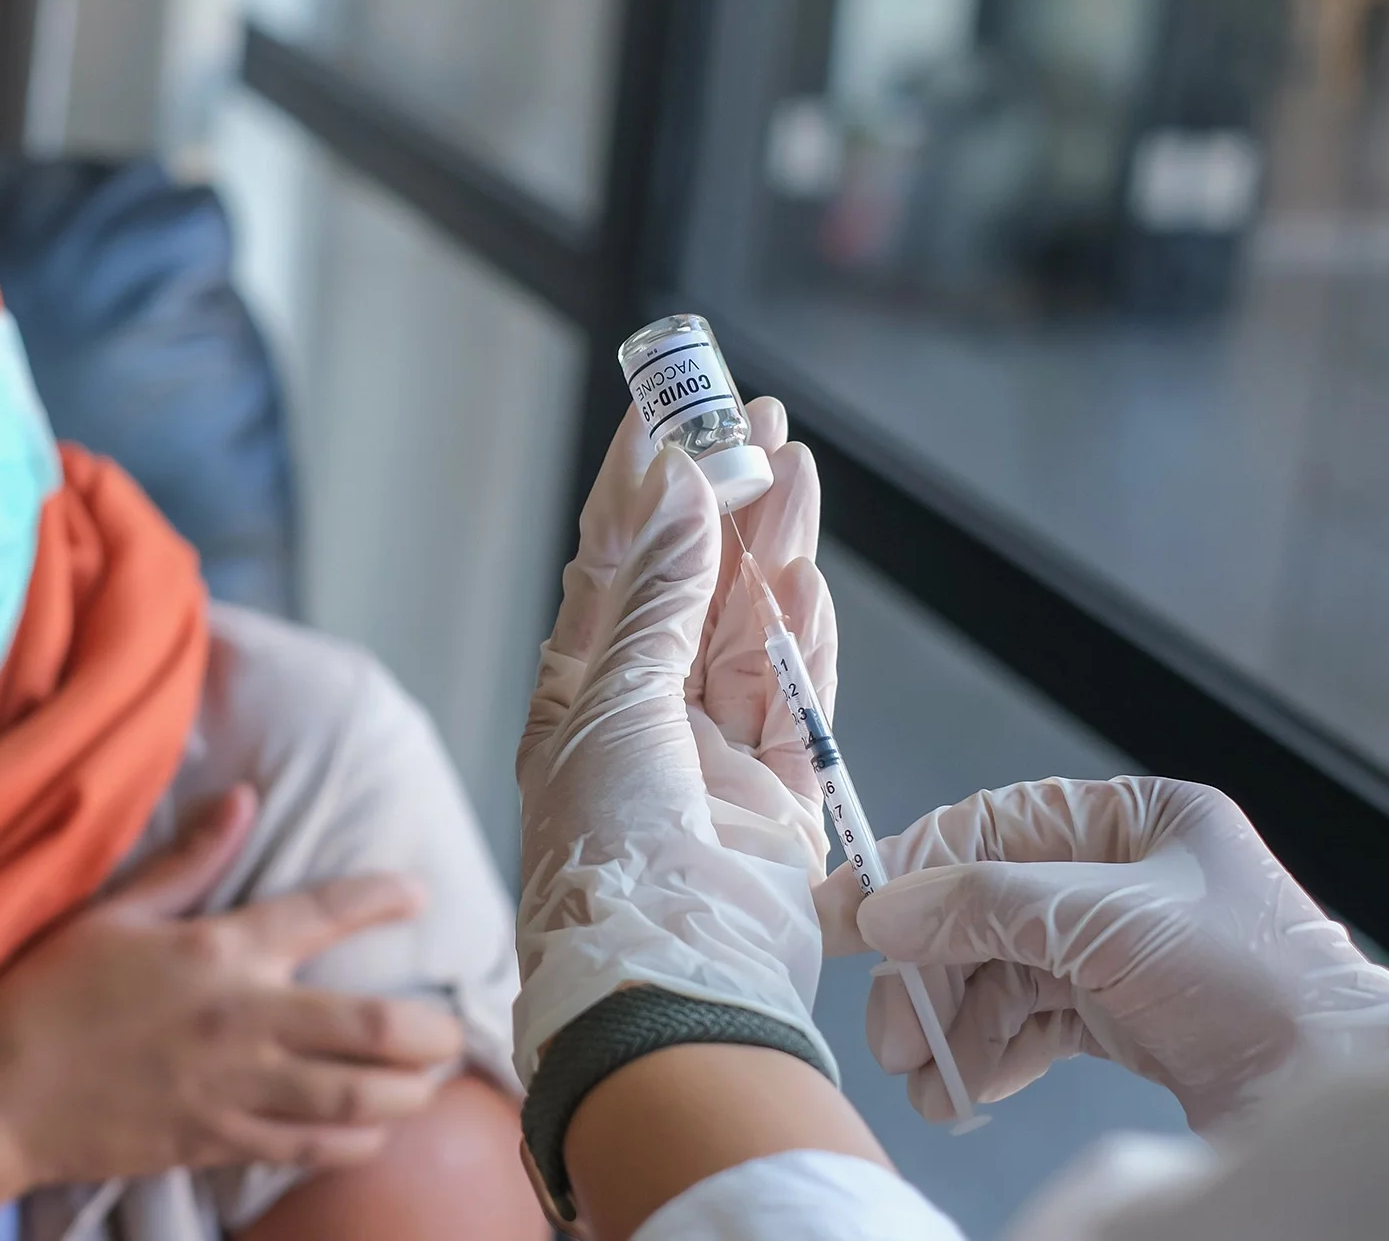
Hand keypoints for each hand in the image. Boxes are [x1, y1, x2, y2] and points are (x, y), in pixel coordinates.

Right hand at [0, 786, 466, 1188]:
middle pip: (376, 1028)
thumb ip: (190, 860)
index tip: (420, 893)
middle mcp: (242, 1020)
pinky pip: (312, 1149)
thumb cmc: (45, 993)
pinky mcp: (219, 1143)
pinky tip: (371, 1130)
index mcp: (218, 950)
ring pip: (359, 1100)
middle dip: (431, 1033)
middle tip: (450, 1031)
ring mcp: (235, 1090)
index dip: (384, 898)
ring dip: (409, 1093)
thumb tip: (244, 799)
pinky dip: (356, 1141)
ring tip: (425, 1082)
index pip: (323, 913)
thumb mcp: (115, 911)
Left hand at [511, 411, 830, 1085]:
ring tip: (792, 459)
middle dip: (722, 499)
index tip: (660, 409)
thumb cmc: (608, 850)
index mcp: (578, 697)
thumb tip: (672, 487)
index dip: (636, 486)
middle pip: (689, 585)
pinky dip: (805, 632)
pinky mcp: (781, 797)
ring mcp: (717, 756)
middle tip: (752, 414)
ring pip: (749, 627)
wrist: (669, 979)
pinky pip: (797, 696)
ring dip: (770, 545)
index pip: (609, 566)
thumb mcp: (615, 700)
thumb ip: (656, 595)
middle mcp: (645, 719)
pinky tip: (810, 567)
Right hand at [817, 776, 1388, 1128]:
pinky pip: (1030, 1021)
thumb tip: (882, 905)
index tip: (843, 915)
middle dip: (930, 974)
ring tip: (927, 1082)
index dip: (911, 870)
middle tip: (890, 1031)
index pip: (992, 828)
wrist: (1339, 1097)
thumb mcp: (1109, 924)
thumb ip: (986, 904)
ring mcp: (1124, 948)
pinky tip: (965, 1089)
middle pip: (985, 910)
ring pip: (1000, 973)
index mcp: (1136, 819)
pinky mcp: (1125, 1014)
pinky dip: (990, 1054)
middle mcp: (1126, 876)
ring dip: (952, 1027)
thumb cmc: (1260, 991)